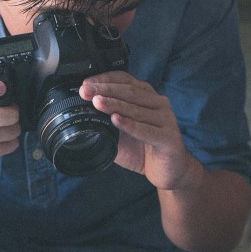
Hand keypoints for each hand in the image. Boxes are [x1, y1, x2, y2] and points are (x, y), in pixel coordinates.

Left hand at [80, 72, 200, 190]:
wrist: (168, 172)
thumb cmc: (144, 150)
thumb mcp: (120, 134)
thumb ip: (106, 123)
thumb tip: (81, 115)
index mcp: (147, 97)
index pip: (126, 80)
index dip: (105, 80)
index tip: (86, 84)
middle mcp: (159, 104)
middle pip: (129, 91)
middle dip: (105, 90)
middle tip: (85, 92)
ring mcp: (166, 119)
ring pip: (136, 109)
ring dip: (114, 105)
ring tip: (96, 102)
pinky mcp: (169, 137)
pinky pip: (146, 130)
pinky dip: (130, 125)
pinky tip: (115, 120)